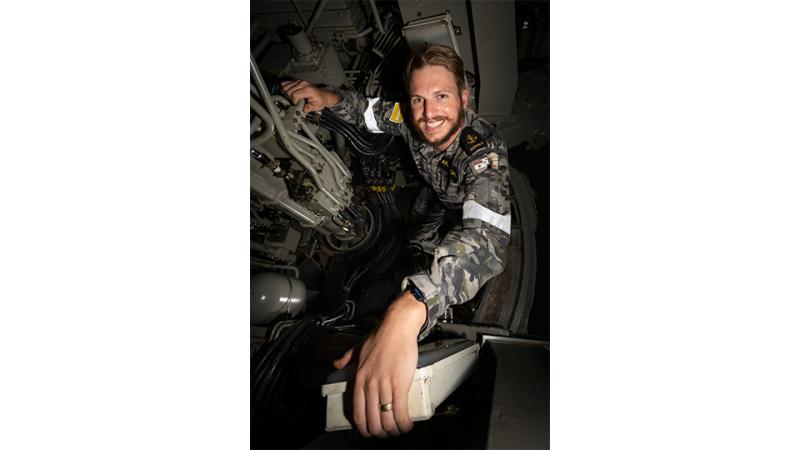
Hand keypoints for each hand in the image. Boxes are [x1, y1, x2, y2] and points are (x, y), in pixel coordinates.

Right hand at [280, 80, 340, 112]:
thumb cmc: (320, 100)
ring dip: (286, 94)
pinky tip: (289, 93)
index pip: (294, 95)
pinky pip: (285, 83)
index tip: (296, 105)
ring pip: (285, 87)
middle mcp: (303, 84)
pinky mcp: (297, 81)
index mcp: (308, 90)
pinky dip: (285, 89)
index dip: (293, 102)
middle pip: (288, 91)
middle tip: (295, 102)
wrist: (323, 95)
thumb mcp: (317, 106)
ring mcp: (299, 82)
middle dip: (289, 98)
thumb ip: (310, 107)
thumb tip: (304, 109)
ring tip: (292, 98)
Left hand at [333, 292, 426, 437]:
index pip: (357, 412)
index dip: (363, 427)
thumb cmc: (380, 335)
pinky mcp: (400, 384)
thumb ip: (347, 357)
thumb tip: (336, 363)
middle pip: (372, 420)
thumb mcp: (358, 347)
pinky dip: (404, 422)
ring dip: (393, 430)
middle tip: (386, 434)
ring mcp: (384, 385)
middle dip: (380, 433)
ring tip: (399, 431)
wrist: (397, 326)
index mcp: (359, 378)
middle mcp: (369, 384)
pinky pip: (400, 411)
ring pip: (386, 418)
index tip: (369, 432)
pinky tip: (407, 425)